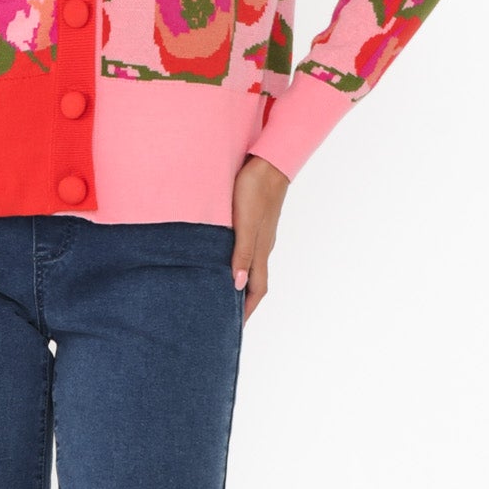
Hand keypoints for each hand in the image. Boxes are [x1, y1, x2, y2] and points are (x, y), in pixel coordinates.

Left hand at [231, 155, 289, 325]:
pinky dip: (236, 262)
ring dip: (238, 283)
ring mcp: (259, 233)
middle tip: (223, 317)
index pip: (256, 291)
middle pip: (254, 282)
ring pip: (249, 266)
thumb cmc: (255, 189)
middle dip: (241, 302)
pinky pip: (245, 250)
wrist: (268, 159)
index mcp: (261, 251)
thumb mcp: (245, 223)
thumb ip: (242, 253)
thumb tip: (238, 286)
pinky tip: (223, 259)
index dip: (246, 311)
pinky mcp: (254, 220)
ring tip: (220, 293)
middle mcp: (262, 246)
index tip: (234, 329)